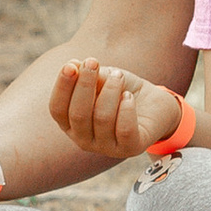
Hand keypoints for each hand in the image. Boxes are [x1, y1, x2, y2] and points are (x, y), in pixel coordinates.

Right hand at [48, 57, 185, 161]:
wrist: (153, 104)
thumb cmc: (121, 91)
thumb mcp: (103, 78)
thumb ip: (87, 74)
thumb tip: (72, 64)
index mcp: (71, 123)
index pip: (57, 109)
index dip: (61, 88)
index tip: (71, 65)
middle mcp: (83, 139)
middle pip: (78, 115)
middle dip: (85, 85)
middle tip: (93, 62)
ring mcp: (106, 148)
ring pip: (102, 119)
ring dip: (110, 91)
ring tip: (119, 76)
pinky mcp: (129, 149)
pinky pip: (124, 129)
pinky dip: (126, 108)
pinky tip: (129, 96)